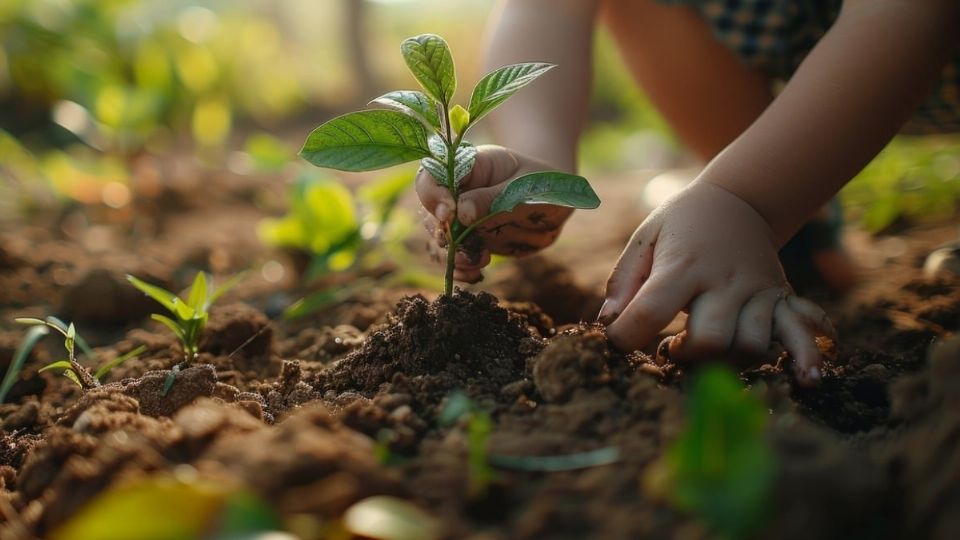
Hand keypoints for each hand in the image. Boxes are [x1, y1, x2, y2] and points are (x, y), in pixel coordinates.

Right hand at [417, 145, 573, 282]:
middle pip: (429, 212)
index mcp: (468, 167)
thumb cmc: (541, 183)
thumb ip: (492, 198)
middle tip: (464, 246)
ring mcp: (461, 219)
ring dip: (452, 255)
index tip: (448, 214)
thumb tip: (460, 212)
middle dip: (442, 233)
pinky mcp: (469, 241)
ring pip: (439, 238)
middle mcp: (457, 193)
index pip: (432, 176)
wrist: (554, 201)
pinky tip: (474, 274)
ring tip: (477, 262)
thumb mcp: (523, 186)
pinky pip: (454, 257)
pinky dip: (461, 270)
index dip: (433, 195)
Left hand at [598, 181, 834, 384]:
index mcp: (685, 264)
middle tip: (670, 349)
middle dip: (686, 357)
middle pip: (712, 339)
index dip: (627, 336)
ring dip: (725, 361)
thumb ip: (623, 281)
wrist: (740, 199)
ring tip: (704, 348)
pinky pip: (801, 333)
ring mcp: (759, 291)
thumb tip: (606, 323)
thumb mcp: (646, 237)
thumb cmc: (682, 224)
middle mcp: (726, 280)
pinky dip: (806, 359)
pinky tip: (807, 382)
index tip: (617, 342)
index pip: (652, 310)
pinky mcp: (782, 300)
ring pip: (751, 346)